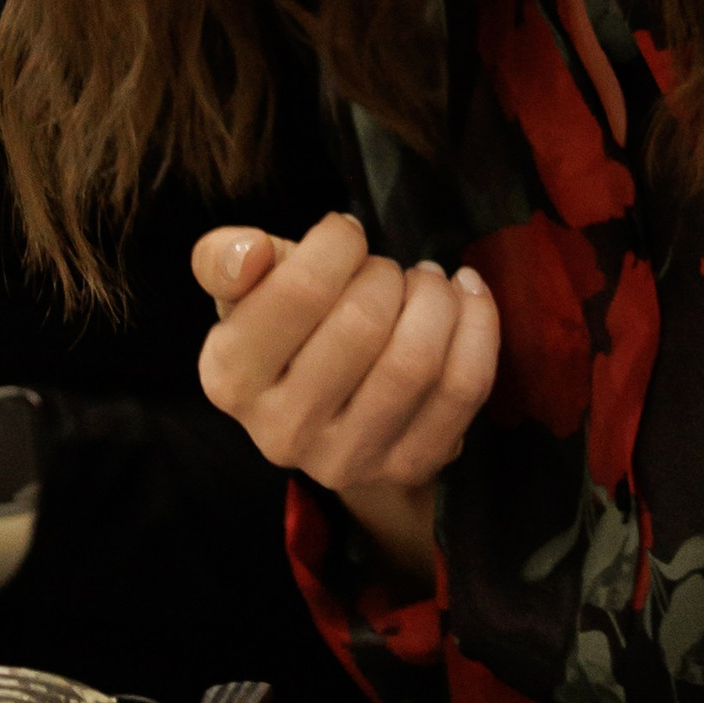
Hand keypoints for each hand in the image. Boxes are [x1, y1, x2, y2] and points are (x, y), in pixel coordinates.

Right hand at [191, 215, 497, 578]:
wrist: (327, 417)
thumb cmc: (285, 334)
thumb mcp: (244, 292)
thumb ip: (226, 259)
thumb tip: (250, 251)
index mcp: (230, 377)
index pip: (300, 292)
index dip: (338, 244)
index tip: (346, 235)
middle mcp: (281, 431)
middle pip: (363, 326)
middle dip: (387, 275)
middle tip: (385, 269)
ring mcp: (348, 459)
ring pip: (416, 362)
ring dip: (435, 300)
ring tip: (426, 282)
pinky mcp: (409, 466)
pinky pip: (463, 389)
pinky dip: (477, 328)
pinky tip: (466, 296)